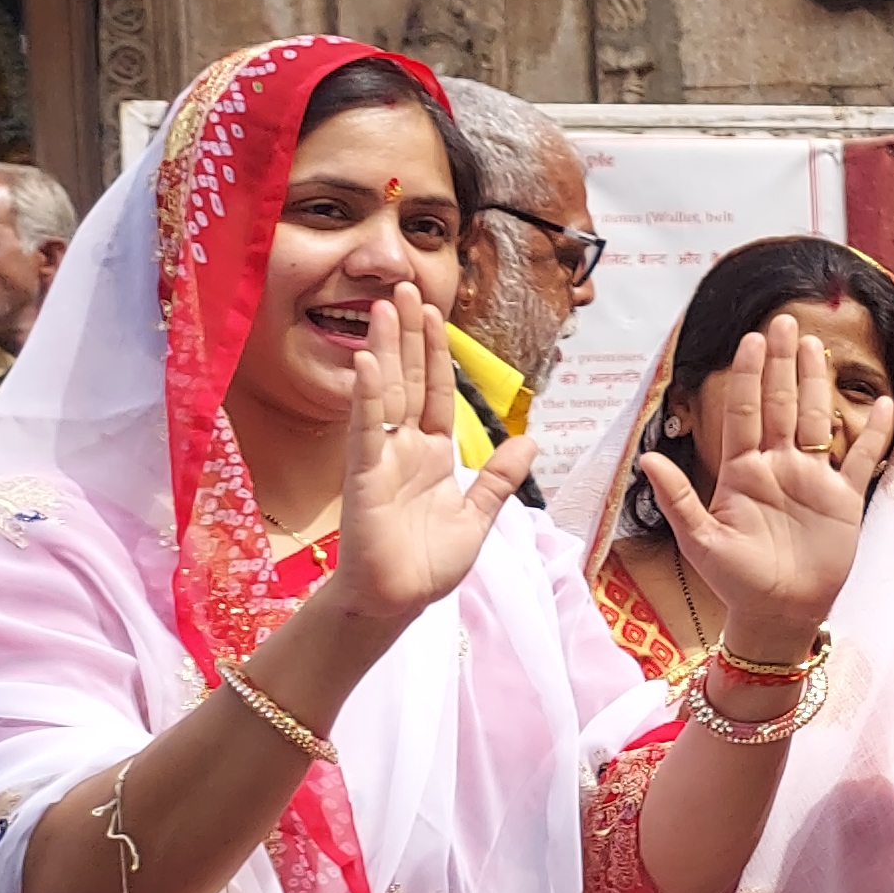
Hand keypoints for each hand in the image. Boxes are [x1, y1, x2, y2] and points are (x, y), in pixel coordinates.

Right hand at [332, 282, 539, 622]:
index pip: (434, 393)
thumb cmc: (428, 564)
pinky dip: (367, 396)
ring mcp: (380, 460)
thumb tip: (530, 441)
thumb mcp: (478, 516)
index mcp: (430, 455)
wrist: (396, 603)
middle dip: (406, 336)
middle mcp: (403, 449)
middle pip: (406, 381)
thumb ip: (498, 478)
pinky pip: (366, 431)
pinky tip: (368, 362)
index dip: (433, 354)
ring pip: (384, 394)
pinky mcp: (363, 478)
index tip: (432, 314)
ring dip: (385, 350)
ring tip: (384, 307)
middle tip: (402, 289)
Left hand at [643, 314, 885, 650]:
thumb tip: (648, 460)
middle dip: (783, 363)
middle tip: (786, 322)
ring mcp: (812, 480)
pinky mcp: (843, 499)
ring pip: (817, 420)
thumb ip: (677, 500)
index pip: (746, 413)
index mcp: (743, 472)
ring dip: (817, 384)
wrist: (779, 613)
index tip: (752, 339)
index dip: (750, 376)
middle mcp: (778, 467)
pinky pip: (862, 458)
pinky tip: (883, 404)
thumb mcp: (700, 542)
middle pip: (782, 405)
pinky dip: (876, 432)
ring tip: (816, 346)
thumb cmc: (736, 581)